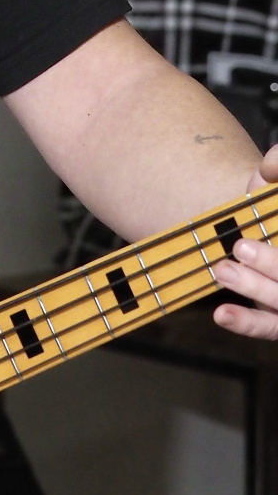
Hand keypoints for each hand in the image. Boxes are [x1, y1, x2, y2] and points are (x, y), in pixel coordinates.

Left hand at [211, 144, 277, 340]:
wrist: (258, 226)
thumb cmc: (270, 208)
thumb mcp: (271, 188)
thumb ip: (276, 168)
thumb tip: (270, 166)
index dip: (275, 259)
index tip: (255, 219)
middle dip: (274, 265)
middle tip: (240, 247)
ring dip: (256, 290)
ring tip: (223, 269)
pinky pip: (269, 327)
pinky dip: (247, 322)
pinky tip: (221, 313)